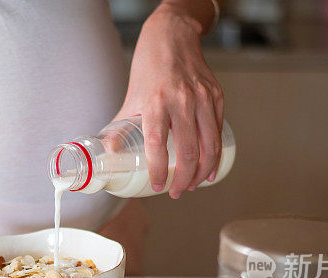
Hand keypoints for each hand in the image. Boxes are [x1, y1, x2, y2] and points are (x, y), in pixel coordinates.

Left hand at [114, 3, 223, 198]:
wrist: (173, 36)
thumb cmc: (149, 68)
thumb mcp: (130, 97)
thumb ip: (121, 127)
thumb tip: (109, 154)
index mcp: (155, 102)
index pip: (158, 145)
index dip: (158, 169)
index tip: (157, 185)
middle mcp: (181, 100)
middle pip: (188, 151)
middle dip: (184, 179)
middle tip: (177, 192)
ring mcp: (202, 98)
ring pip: (209, 145)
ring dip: (203, 172)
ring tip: (194, 185)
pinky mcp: (216, 96)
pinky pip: (218, 132)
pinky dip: (216, 155)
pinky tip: (210, 168)